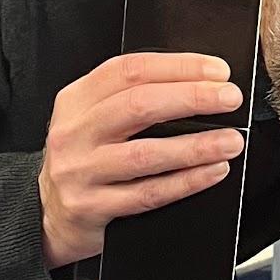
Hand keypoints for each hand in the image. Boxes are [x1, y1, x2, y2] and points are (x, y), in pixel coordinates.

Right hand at [38, 52, 242, 268]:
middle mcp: (75, 132)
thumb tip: (201, 85)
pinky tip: (213, 171)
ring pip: (145, 153)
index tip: (217, 71)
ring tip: (231, 140)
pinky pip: (148, 194)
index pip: (130, 70)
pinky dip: (186, 182)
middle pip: (138, 105)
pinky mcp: (92, 206)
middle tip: (229, 98)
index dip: (178, 66)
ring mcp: (80, 171)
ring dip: (196, 145)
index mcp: (76, 99)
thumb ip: (132, 98)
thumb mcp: (93, 118)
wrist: (49, 213)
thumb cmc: (84, 158)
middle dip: (192, 98)